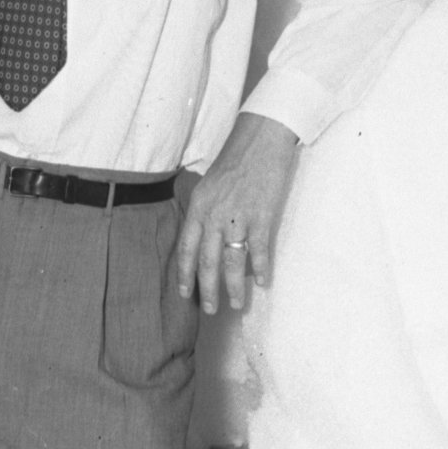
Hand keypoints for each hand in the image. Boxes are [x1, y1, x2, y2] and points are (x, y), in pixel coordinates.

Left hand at [174, 112, 300, 315]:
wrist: (261, 138)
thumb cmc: (236, 159)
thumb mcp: (209, 183)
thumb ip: (205, 211)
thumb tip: (206, 238)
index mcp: (198, 206)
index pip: (186, 247)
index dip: (184, 273)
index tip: (185, 293)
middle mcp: (214, 214)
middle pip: (207, 261)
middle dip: (207, 289)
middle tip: (210, 310)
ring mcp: (238, 217)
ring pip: (233, 262)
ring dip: (234, 287)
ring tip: (236, 304)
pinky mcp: (261, 216)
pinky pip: (259, 250)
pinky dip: (262, 268)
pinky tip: (263, 282)